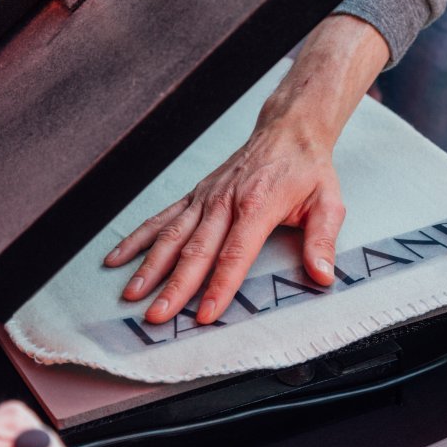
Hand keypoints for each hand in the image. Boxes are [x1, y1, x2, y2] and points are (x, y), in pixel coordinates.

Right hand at [103, 118, 343, 324]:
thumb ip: (322, 241)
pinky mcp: (195, 194)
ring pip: (172, 235)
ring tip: (131, 294)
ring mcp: (205, 197)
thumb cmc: (308, 169)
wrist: (289, 130)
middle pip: (195, 250)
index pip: (235, 254)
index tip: (205, 314)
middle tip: (157, 316)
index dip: (219, 285)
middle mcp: (224, 201)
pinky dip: (138, 238)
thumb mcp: (328, 203)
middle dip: (174, 286)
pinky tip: (118, 259)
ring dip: (150, 266)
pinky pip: (162, 218)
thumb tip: (323, 276)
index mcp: (257, 205)